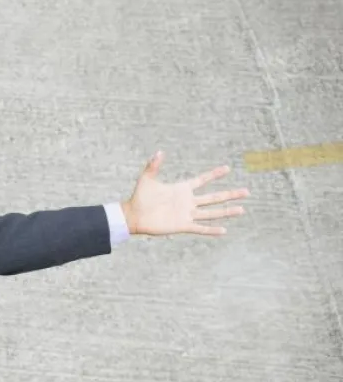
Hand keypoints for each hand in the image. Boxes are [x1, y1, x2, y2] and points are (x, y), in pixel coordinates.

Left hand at [121, 151, 248, 235]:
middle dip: (230, 194)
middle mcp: (188, 202)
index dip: (214, 174)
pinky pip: (200, 228)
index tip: (227, 168)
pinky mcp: (182, 225)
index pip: (202, 180)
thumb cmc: (139, 197)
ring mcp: (186, 214)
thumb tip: (159, 151)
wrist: (134, 215)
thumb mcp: (147, 179)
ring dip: (226, 212)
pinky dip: (211, 230)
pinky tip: (224, 230)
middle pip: (214, 197)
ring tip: (241, 210)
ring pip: (211, 213)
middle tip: (247, 191)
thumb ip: (154, 165)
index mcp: (182, 189)